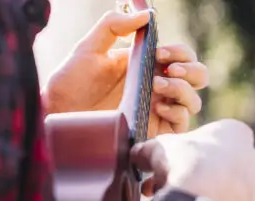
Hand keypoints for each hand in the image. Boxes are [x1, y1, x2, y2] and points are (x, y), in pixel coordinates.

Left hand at [41, 10, 208, 135]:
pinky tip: (157, 106)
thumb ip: (113, 25)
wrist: (56, 114)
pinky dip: (177, 113)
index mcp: (147, 65)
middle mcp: (156, 88)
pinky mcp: (152, 132)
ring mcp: (156, 111)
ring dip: (182, 90)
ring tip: (157, 86)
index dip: (179, 52)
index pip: (182, 56)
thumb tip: (145, 15)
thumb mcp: (89, 48)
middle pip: (197, 77)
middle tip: (168, 69)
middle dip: (191, 70)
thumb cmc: (69, 82)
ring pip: (193, 102)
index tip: (159, 53)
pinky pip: (182, 125)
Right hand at [130, 119, 254, 200]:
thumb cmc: (182, 168)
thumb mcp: (158, 149)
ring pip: (236, 197)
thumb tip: (137, 154)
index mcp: (237, 135)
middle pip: (228, 169)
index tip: (174, 165)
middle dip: (204, 178)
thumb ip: (150, 149)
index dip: (192, 152)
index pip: (216, 139)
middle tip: (178, 190)